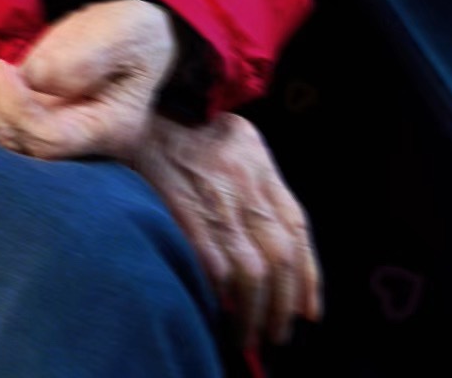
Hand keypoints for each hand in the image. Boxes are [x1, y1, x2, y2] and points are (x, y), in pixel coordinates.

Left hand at [0, 0, 176, 159]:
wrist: (141, 28)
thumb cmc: (143, 31)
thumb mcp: (131, 33)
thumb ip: (90, 55)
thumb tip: (38, 76)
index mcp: (106, 129)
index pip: (50, 137)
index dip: (17, 107)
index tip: (0, 66)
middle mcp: (73, 136)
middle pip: (14, 135)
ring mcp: (49, 122)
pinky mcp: (30, 104)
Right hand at [133, 110, 321, 350]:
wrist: (143, 116)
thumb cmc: (190, 132)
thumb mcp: (238, 141)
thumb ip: (259, 183)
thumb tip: (277, 240)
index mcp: (261, 165)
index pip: (296, 226)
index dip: (308, 273)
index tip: (308, 309)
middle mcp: (245, 182)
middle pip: (280, 254)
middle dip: (282, 302)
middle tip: (277, 332)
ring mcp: (215, 197)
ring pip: (252, 269)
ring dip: (254, 310)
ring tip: (249, 336)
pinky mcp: (183, 211)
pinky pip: (213, 264)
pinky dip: (223, 294)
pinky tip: (220, 313)